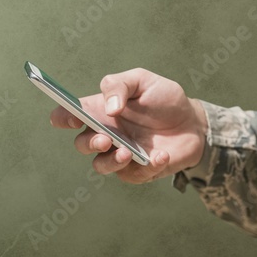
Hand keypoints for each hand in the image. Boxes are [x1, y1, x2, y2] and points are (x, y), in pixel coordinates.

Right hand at [50, 67, 208, 183]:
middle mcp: (106, 133)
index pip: (69, 114)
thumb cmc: (164, 98)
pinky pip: (133, 175)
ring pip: (101, 166)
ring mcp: (119, 154)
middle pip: (82, 144)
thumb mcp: (143, 80)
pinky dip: (147, 166)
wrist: (193, 122)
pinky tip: (161, 155)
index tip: (71, 118)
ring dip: (110, 161)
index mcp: (100, 109)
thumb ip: (121, 85)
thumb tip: (109, 107)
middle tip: (106, 139)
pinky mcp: (137, 171)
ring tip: (127, 153)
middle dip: (89, 143)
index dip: (62, 117)